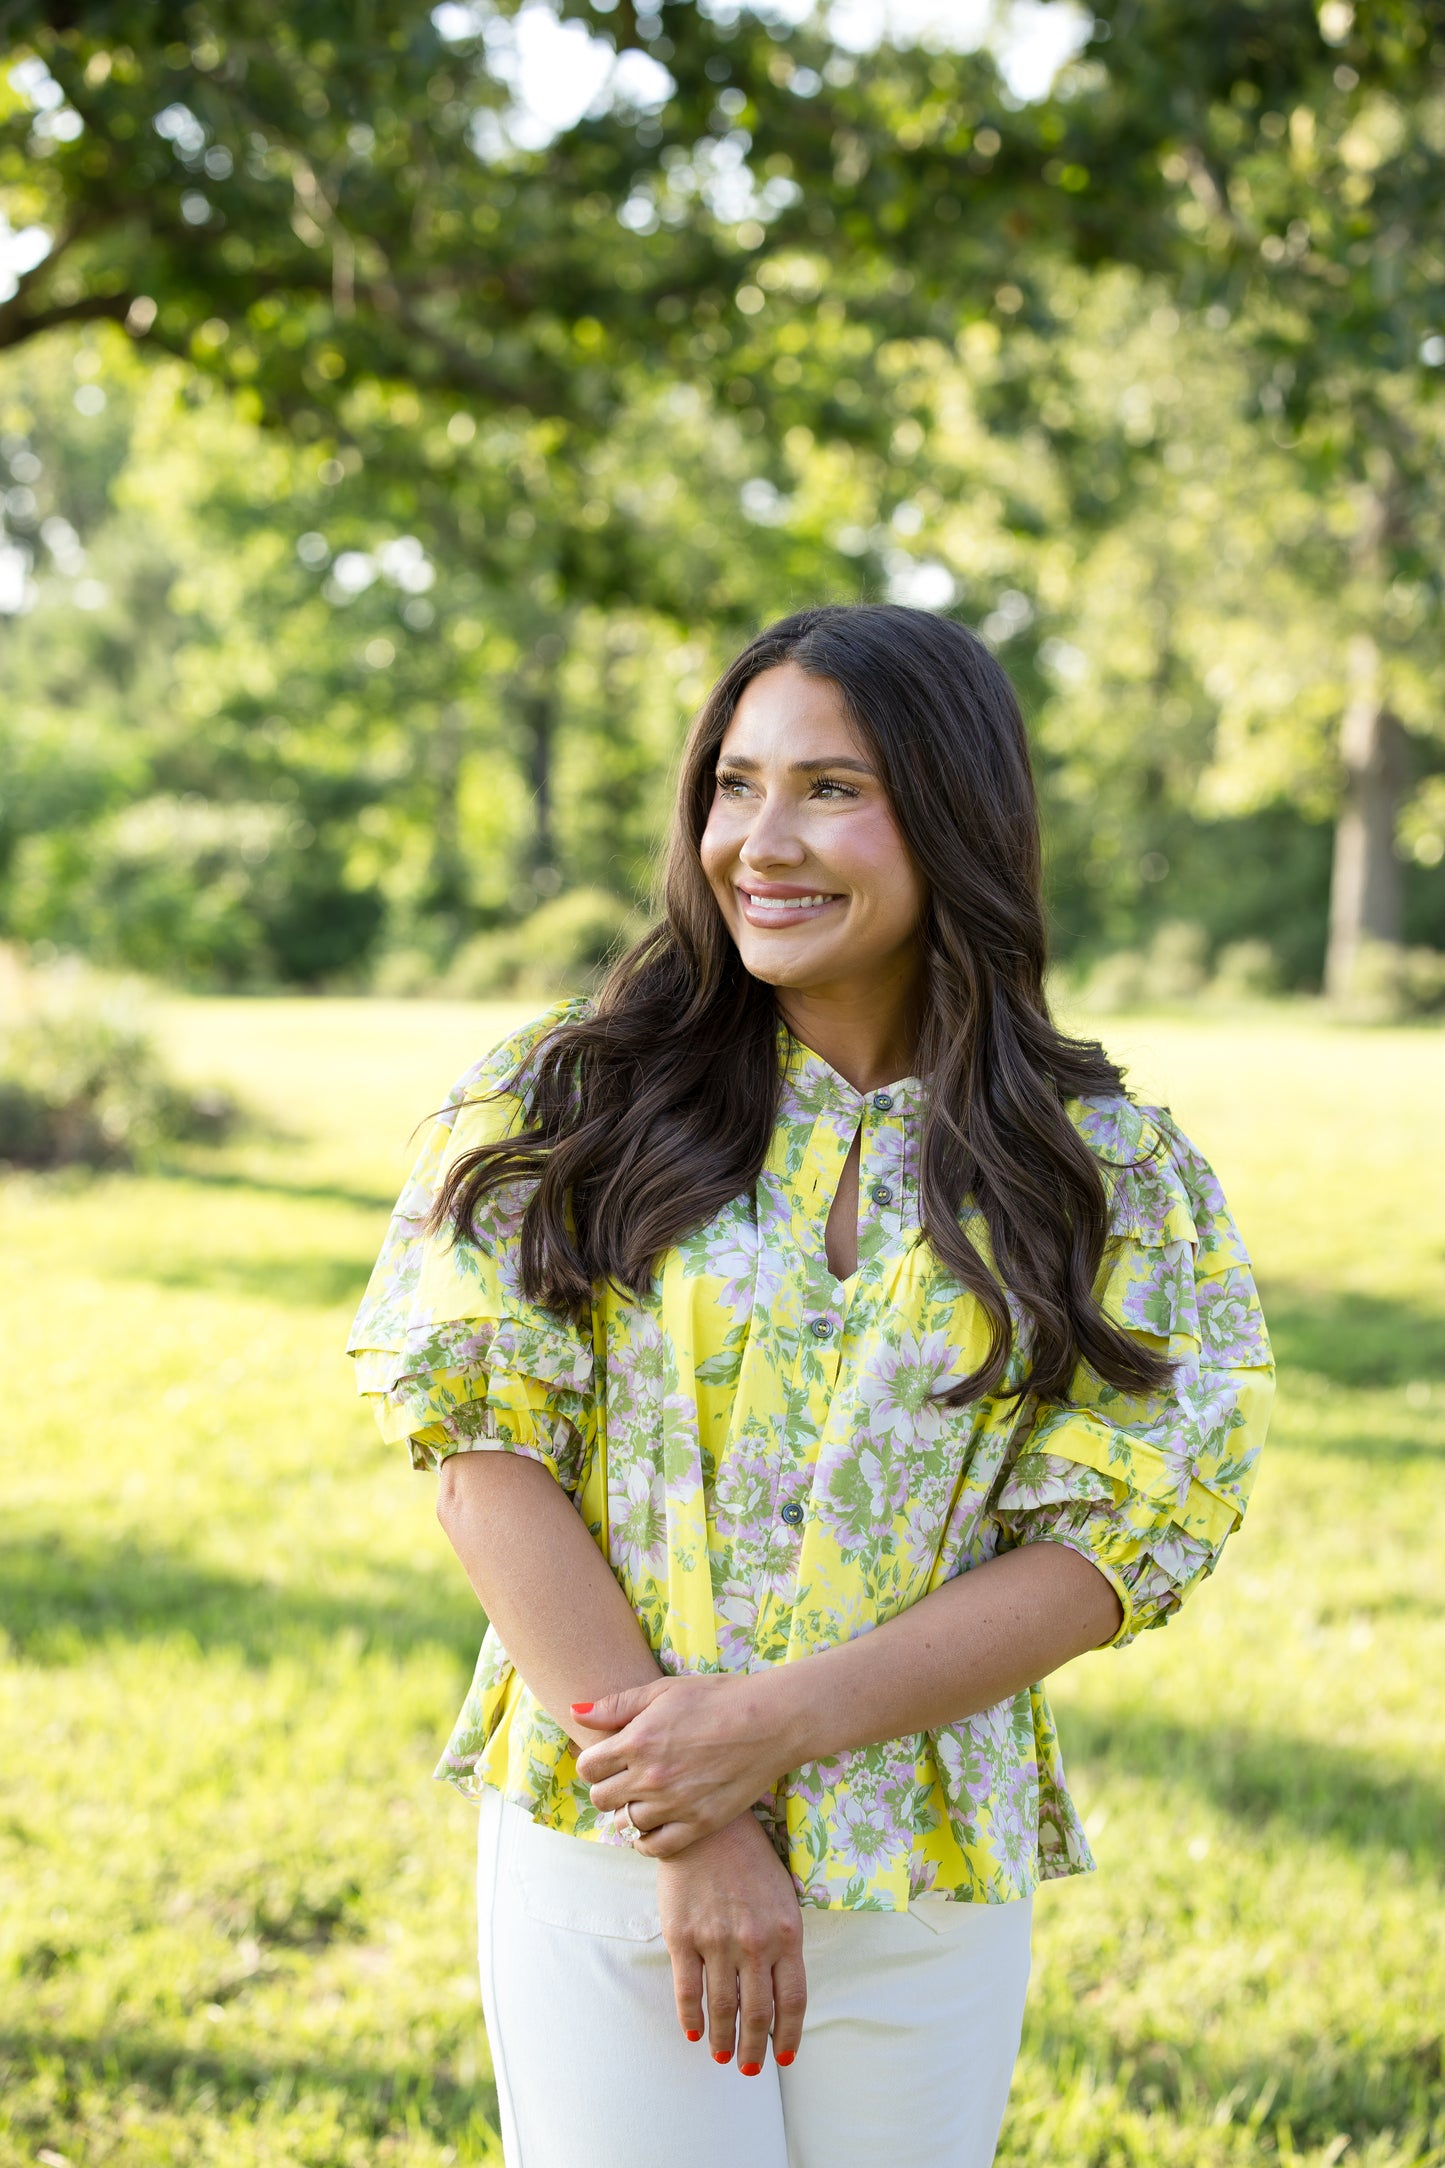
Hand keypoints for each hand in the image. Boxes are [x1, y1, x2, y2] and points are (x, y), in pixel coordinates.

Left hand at [572, 1674, 799, 1856]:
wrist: (771, 1721)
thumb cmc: (717, 1698)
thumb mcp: (664, 1690)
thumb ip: (616, 1705)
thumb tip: (576, 1713)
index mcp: (638, 1741)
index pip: (588, 1769)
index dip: (593, 1763)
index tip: (607, 1758)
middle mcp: (650, 1778)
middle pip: (602, 1800)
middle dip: (607, 1787)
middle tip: (625, 1777)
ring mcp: (674, 1805)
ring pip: (626, 1824)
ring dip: (630, 1811)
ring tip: (647, 1796)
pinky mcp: (699, 1824)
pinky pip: (655, 1847)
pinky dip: (648, 1840)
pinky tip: (657, 1823)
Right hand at [655, 1812, 805, 2072]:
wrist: (707, 1827)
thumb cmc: (750, 1860)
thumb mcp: (782, 1898)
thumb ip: (784, 1943)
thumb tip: (780, 1993)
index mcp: (786, 1934)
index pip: (792, 2002)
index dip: (788, 2036)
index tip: (784, 2057)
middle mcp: (754, 1943)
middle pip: (758, 2014)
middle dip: (754, 2049)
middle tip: (749, 2069)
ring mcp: (717, 1941)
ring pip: (723, 2008)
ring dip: (724, 2040)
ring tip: (724, 2056)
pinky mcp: (682, 1936)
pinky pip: (688, 1990)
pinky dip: (691, 2019)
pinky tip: (695, 2034)